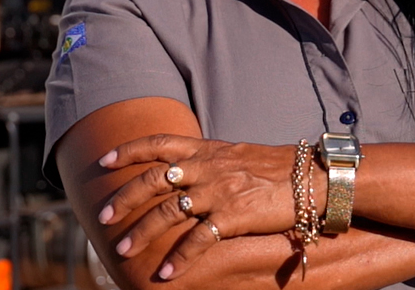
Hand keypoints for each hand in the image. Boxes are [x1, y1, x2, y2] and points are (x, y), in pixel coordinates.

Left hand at [96, 134, 302, 279]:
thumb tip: (185, 168)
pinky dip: (179, 258)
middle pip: (153, 179)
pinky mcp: (234, 216)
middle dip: (124, 198)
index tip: (104, 162)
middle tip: (103, 217)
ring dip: (142, 232)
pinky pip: (199, 240)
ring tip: (123, 250)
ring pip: (168, 211)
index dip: (129, 151)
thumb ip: (209, 160)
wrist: (311, 177)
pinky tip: (166, 272)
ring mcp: (219, 191)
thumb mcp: (236, 154)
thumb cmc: (277, 167)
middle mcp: (208, 167)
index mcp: (206, 150)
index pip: (159, 143)